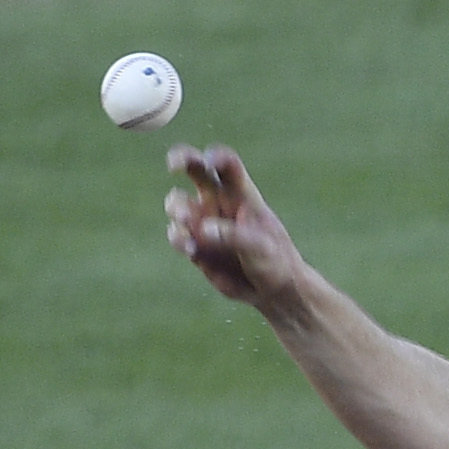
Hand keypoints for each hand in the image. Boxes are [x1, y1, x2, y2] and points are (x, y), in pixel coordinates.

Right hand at [163, 145, 307, 306]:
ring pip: (177, 203)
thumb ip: (233, 236)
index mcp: (241, 193)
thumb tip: (202, 229)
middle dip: (180, 159)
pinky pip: (177, 235)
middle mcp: (219, 202)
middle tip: (173, 166)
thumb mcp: (261, 248)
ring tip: (188, 223)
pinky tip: (191, 250)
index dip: (215, 156)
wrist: (271, 292)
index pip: (227, 164)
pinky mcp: (195, 245)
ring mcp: (204, 222)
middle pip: (194, 168)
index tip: (210, 162)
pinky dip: (178, 239)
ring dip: (178, 209)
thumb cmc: (275, 262)